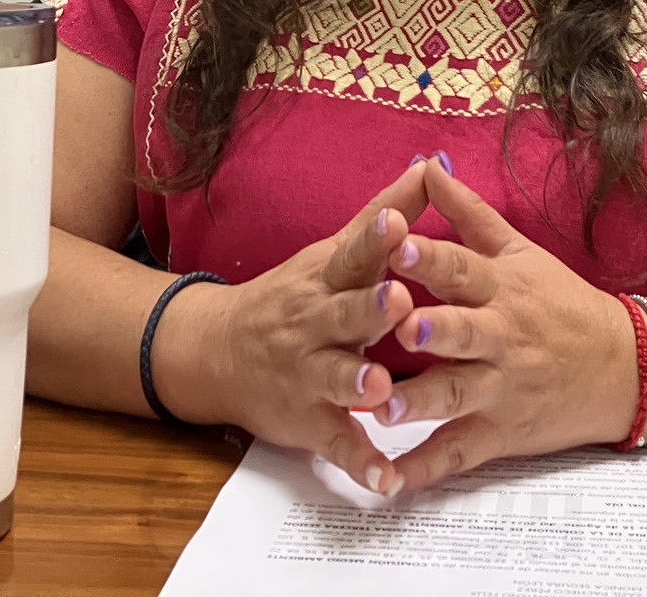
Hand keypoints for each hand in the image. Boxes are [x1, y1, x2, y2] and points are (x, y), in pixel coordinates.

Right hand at [153, 161, 427, 494]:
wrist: (218, 352)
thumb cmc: (296, 296)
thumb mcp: (333, 253)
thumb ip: (383, 215)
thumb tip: (428, 165)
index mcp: (327, 279)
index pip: (352, 253)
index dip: (374, 237)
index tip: (398, 221)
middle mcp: (315, 323)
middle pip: (344, 313)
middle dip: (370, 309)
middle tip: (400, 301)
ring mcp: (309, 374)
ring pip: (335, 377)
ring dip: (357, 381)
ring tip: (381, 387)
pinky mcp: (309, 421)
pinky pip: (336, 444)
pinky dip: (360, 462)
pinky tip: (386, 480)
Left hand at [370, 156, 640, 493]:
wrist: (623, 367)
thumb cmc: (560, 302)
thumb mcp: (519, 252)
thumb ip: (467, 212)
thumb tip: (426, 164)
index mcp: (501, 288)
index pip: (463, 267)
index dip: (430, 255)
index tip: (397, 242)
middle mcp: (500, 337)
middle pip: (462, 331)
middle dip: (432, 329)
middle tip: (398, 328)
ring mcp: (500, 388)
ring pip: (456, 395)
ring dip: (419, 402)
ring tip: (380, 408)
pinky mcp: (499, 433)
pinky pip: (458, 454)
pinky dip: (424, 470)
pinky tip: (389, 482)